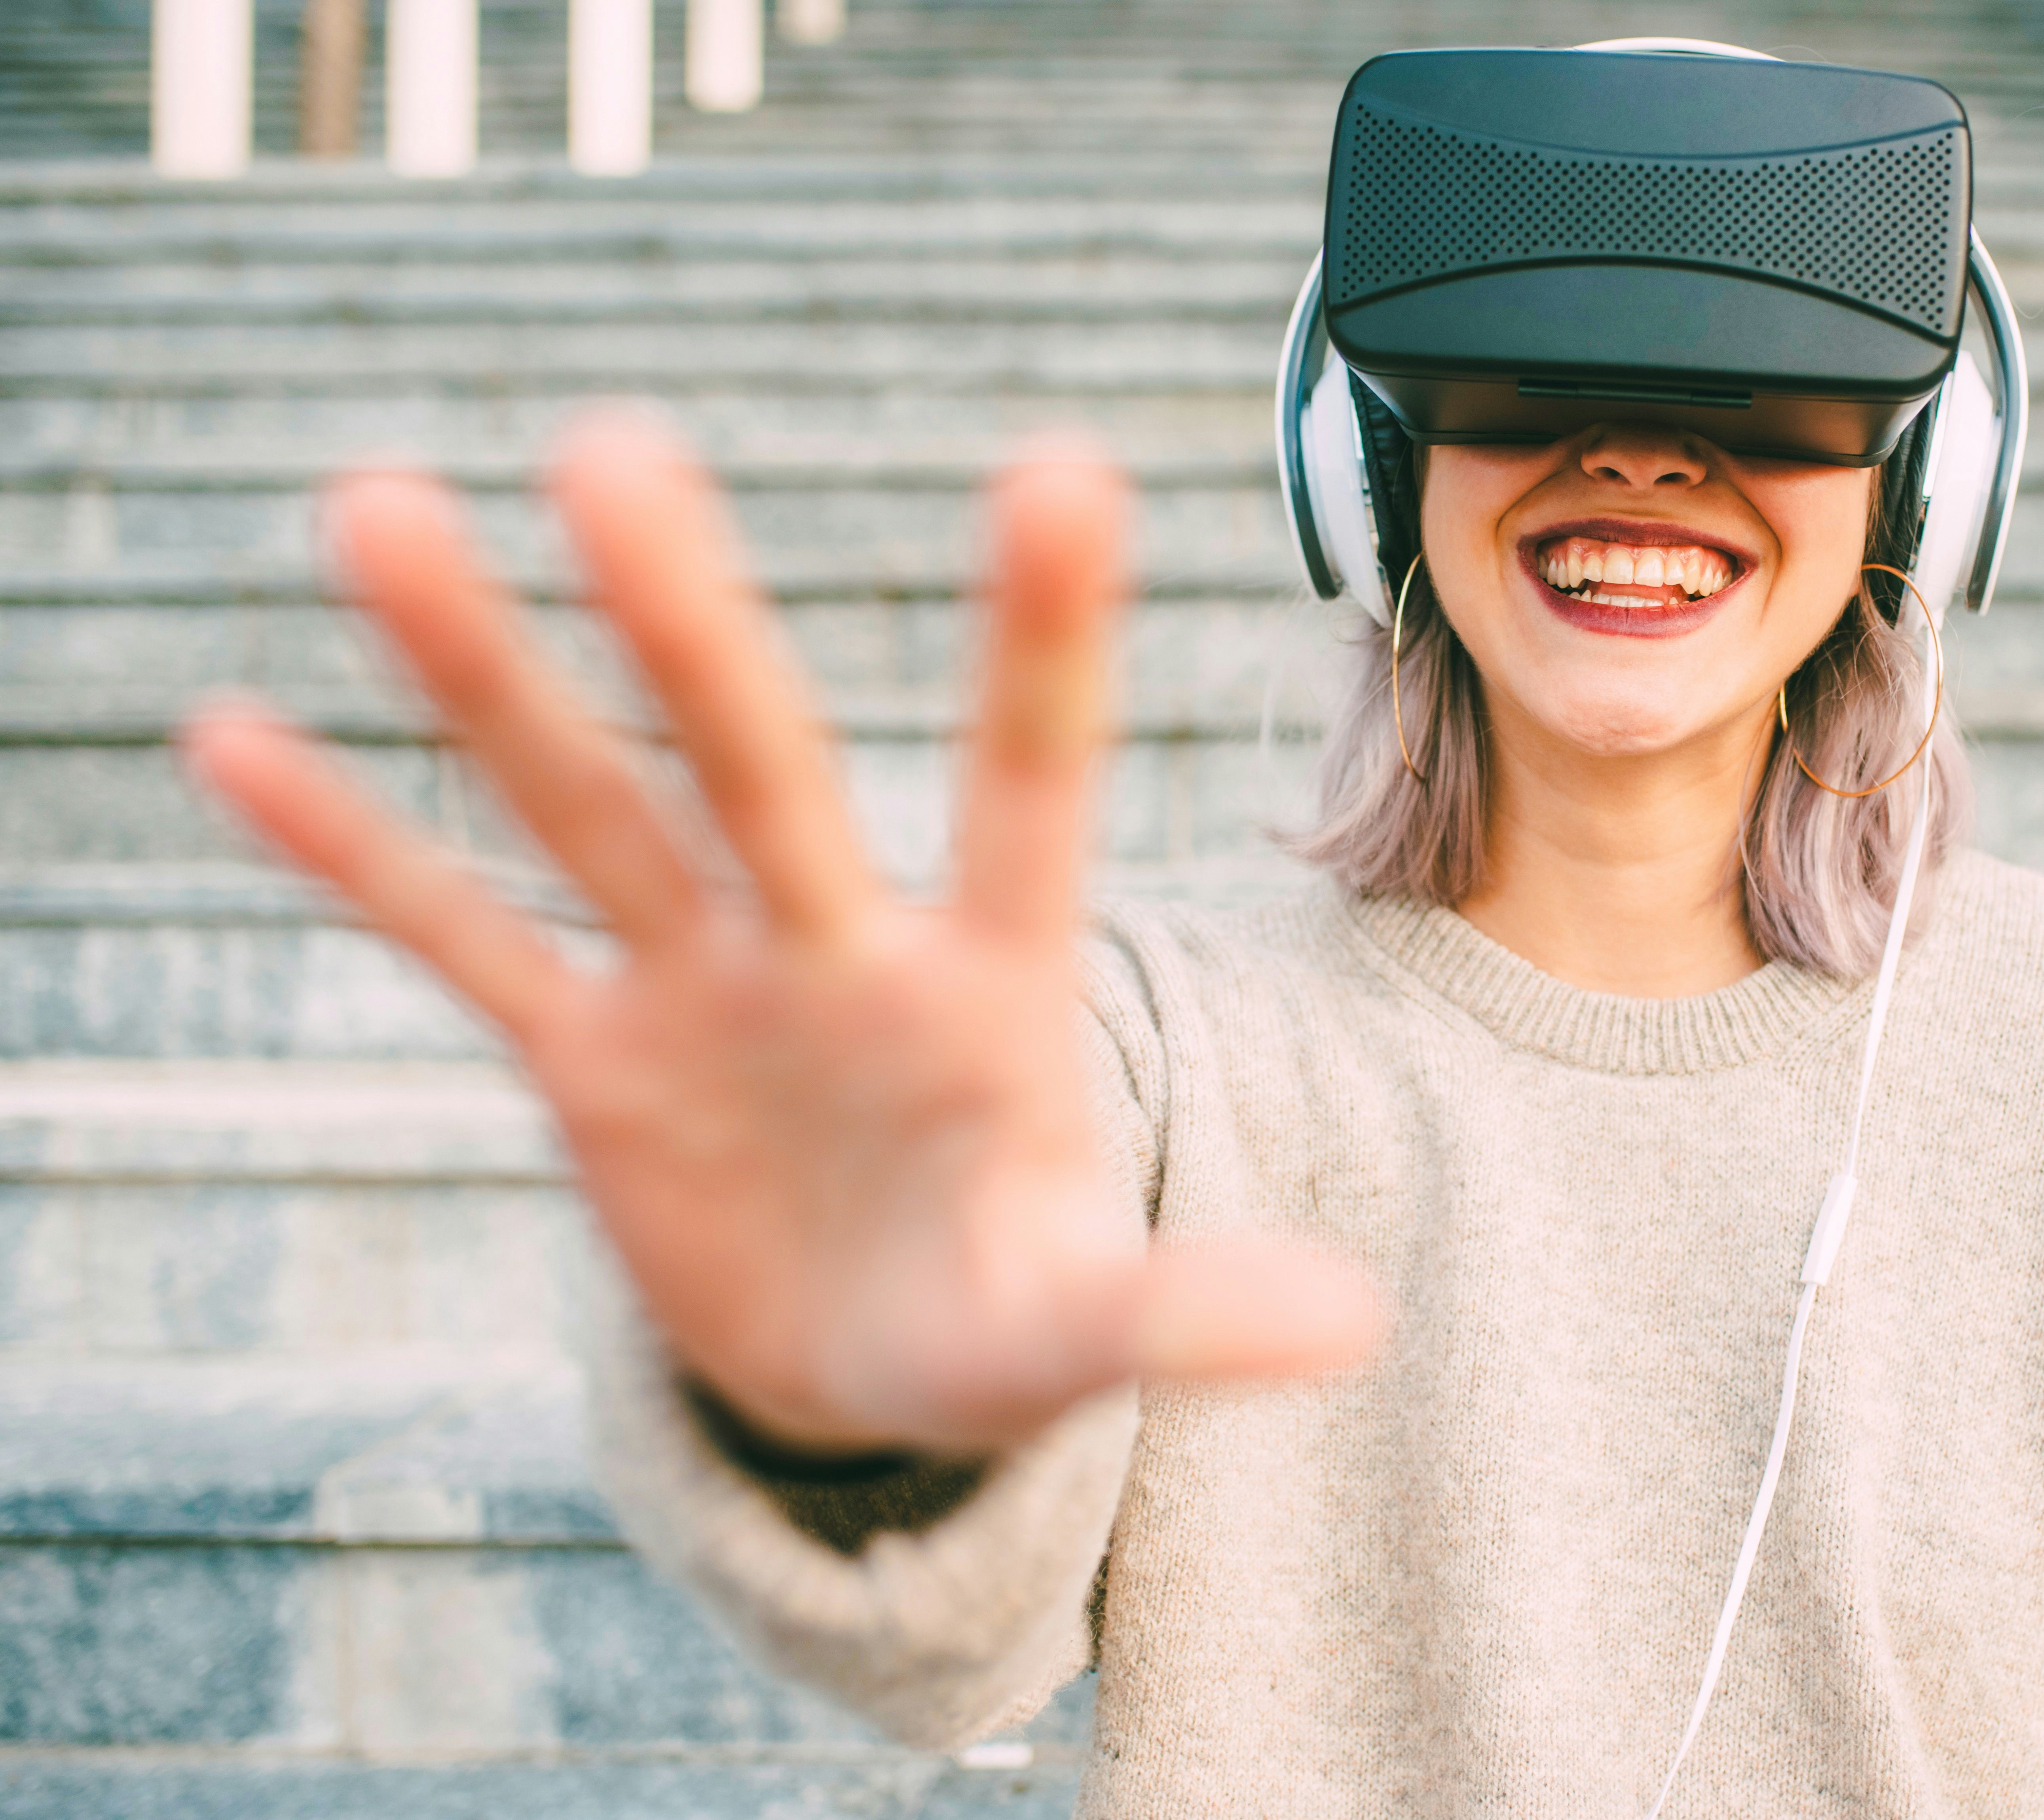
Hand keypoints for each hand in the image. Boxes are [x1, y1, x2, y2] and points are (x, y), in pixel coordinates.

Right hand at [182, 412, 1385, 1457]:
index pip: (1028, 781)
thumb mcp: (1078, 1332)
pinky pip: (460, 939)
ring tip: (379, 509)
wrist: (875, 1365)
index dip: (1042, 638)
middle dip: (684, 626)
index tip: (1058, 463)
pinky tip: (230, 739)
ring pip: (588, 806)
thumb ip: (1182, 1313)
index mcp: (989, 989)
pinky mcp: (592, 1060)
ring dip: (482, 676)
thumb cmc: (999, 1323)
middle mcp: (838, 947)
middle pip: (758, 765)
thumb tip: (1354, 1325)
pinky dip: (356, 855)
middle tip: (607, 453)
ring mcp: (704, 988)